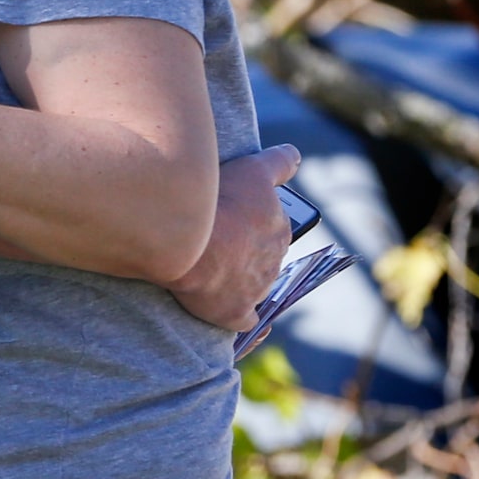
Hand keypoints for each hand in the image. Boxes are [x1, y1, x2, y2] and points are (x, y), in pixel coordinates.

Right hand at [161, 145, 301, 330]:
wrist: (182, 237)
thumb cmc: (216, 200)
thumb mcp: (252, 169)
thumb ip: (278, 163)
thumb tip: (296, 157)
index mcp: (279, 228)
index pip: (271, 228)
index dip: (249, 224)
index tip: (231, 220)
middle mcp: (274, 261)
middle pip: (261, 258)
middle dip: (244, 253)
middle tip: (214, 244)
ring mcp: (256, 289)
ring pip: (253, 286)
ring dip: (238, 281)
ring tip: (210, 272)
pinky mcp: (235, 313)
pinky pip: (248, 322)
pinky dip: (247, 319)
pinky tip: (239, 315)